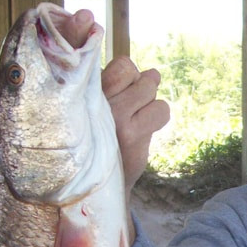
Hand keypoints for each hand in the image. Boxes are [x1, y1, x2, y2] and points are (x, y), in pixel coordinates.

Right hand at [102, 56, 170, 187]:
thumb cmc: (97, 137)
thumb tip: (153, 72)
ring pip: (150, 88)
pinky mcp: (133, 135)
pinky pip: (161, 110)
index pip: (123, 65)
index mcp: (86, 91)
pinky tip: (145, 128)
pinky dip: (158, 115)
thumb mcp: (96, 106)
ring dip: (149, 100)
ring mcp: (116, 118)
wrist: (99, 182)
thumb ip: (119, 85)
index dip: (129, 75)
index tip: (122, 90)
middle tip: (129, 105)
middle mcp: (97, 102)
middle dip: (139, 85)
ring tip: (136, 117)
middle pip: (135, 72)